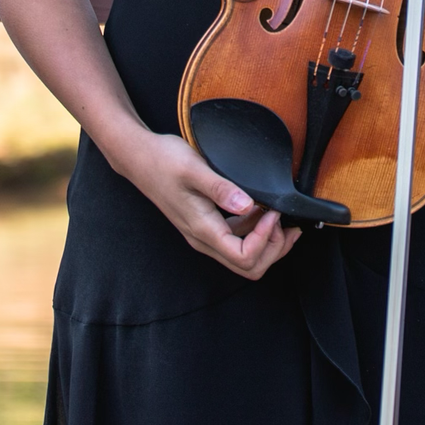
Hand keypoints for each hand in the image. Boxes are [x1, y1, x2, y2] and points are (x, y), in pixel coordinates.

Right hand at [114, 127, 301, 280]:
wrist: (139, 158)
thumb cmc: (163, 162)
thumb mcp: (195, 170)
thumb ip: (222, 189)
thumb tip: (249, 205)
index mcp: (203, 229)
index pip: (243, 257)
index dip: (265, 240)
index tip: (272, 212)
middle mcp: (204, 239)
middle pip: (247, 266)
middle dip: (273, 249)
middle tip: (285, 222)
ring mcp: (204, 233)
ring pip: (244, 256)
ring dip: (267, 242)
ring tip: (279, 216)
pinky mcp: (206, 224)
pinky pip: (236, 239)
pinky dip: (255, 231)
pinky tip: (262, 210)